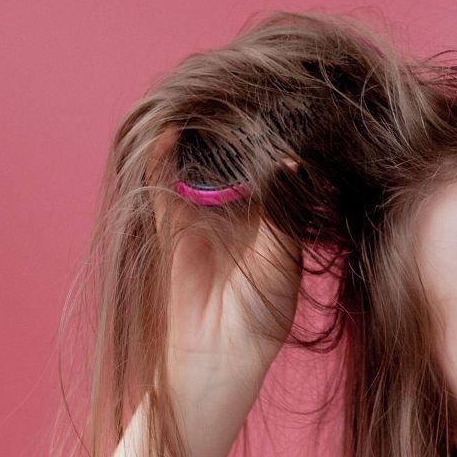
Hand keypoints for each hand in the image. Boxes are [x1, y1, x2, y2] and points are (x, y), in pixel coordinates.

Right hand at [147, 130, 302, 387]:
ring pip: (206, 170)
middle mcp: (244, 218)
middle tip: (252, 102)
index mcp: (278, 225)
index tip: (290, 117)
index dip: (281, 150)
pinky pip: (167, 185)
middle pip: (242, 167)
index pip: (279, 176)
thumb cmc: (262, 311)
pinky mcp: (175, 226)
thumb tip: (290, 163)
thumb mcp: (283, 257)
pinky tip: (172, 132)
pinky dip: (166, 159)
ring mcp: (208, 220)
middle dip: (245, 139)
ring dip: (207, 143)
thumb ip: (282, 211)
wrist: (219, 354)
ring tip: (215, 107)